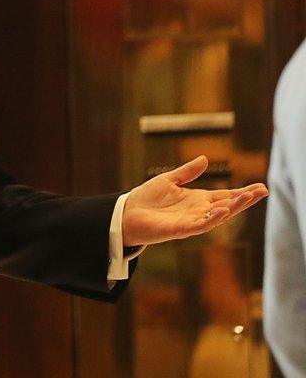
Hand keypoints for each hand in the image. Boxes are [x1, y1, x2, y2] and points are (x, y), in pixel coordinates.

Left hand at [122, 156, 267, 246]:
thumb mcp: (168, 180)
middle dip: (244, 199)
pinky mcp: (180, 229)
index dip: (242, 193)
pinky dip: (212, 218)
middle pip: (227, 205)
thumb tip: (205, 159)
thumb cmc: (146, 199)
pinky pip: (200, 225)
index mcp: (197, 200)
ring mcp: (190, 221)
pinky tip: (223, 211)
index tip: (260, 187)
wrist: (126, 213)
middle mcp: (198, 211)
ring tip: (248, 198)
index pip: (225, 196)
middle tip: (262, 191)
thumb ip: (187, 172)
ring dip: (233, 207)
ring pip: (217, 216)